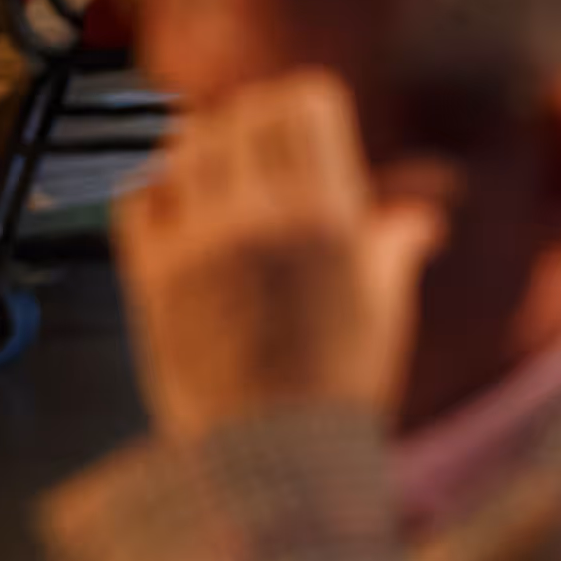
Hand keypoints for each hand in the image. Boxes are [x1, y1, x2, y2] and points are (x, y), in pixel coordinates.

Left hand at [113, 70, 443, 440]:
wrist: (270, 458)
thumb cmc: (336, 387)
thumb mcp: (383, 308)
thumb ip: (393, 244)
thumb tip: (423, 217)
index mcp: (327, 214)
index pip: (305, 102)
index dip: (305, 107)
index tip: (304, 127)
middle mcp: (260, 215)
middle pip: (244, 111)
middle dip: (256, 123)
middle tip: (262, 150)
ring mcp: (197, 241)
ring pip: (186, 143)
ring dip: (204, 149)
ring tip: (219, 176)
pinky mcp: (149, 272)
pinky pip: (138, 195)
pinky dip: (156, 191)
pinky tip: (177, 211)